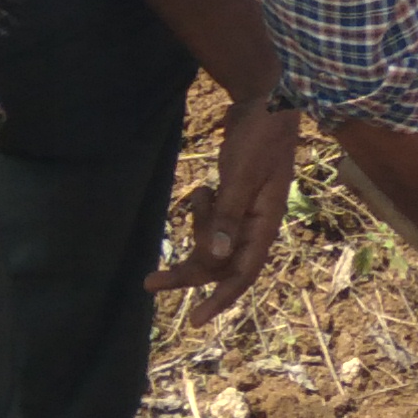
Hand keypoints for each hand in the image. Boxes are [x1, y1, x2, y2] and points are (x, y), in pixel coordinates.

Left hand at [156, 103, 303, 326]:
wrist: (266, 98)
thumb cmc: (260, 135)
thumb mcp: (242, 176)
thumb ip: (227, 217)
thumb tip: (215, 257)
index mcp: (266, 223)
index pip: (243, 273)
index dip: (220, 298)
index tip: (195, 319)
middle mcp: (257, 223)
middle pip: (222, 262)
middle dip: (189, 271)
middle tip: (151, 282)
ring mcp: (246, 210)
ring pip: (214, 241)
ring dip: (197, 229)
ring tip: (196, 195)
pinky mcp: (234, 197)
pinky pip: (212, 220)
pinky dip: (201, 211)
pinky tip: (203, 188)